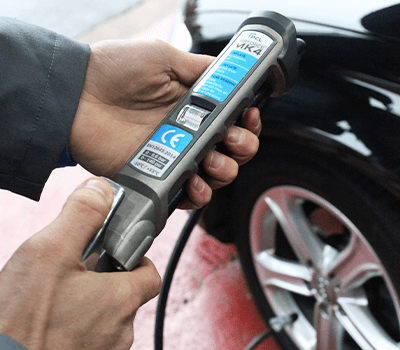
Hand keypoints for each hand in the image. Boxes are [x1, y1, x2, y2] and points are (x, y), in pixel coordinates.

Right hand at [0, 178, 160, 349]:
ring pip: (109, 315)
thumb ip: (82, 214)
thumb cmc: (22, 318)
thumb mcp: (50, 251)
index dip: (136, 259)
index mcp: (121, 299)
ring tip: (61, 295)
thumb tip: (101, 189)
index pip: (151, 273)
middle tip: (78, 271)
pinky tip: (55, 317)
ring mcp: (105, 349)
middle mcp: (121, 329)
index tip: (115, 253)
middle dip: (107, 277)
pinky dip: (81, 323)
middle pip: (128, 292)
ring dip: (92, 302)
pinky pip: (93, 335)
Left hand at [69, 39, 260, 208]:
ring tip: (211, 160)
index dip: (248, 121)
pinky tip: (195, 183)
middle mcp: (189, 132)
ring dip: (225, 171)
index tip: (248, 116)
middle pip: (232, 150)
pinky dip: (198, 194)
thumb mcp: (162, 57)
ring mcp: (174, 156)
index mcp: (194, 106)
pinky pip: (186, 194)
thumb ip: (198, 68)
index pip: (234, 118)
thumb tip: (229, 72)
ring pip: (216, 174)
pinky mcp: (156, 175)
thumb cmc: (114, 71)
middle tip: (232, 139)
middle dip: (243, 147)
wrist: (77, 97)